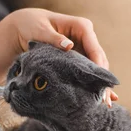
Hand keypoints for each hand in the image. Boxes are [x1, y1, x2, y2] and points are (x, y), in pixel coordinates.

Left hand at [0, 8, 117, 102]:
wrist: (24, 27)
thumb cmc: (32, 25)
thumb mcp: (40, 30)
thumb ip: (54, 39)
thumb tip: (69, 46)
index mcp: (82, 27)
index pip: (95, 48)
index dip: (98, 66)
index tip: (99, 82)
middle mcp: (87, 37)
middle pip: (99, 61)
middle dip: (102, 80)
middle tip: (103, 99)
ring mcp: (84, 49)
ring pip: (96, 69)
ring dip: (100, 86)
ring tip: (105, 104)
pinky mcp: (78, 59)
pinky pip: (88, 73)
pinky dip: (94, 85)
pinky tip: (106, 98)